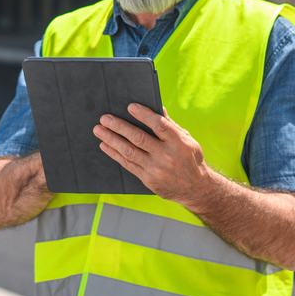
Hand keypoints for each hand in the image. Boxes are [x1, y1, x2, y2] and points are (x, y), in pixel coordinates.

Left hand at [94, 104, 209, 209]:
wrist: (196, 189)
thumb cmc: (190, 159)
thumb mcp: (187, 140)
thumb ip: (170, 125)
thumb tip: (158, 108)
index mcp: (178, 143)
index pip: (159, 125)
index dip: (144, 115)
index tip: (130, 106)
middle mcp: (167, 156)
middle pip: (139, 138)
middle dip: (119, 127)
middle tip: (105, 118)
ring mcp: (156, 169)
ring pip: (129, 152)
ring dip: (111, 139)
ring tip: (99, 130)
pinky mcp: (148, 179)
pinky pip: (128, 164)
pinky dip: (114, 154)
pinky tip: (105, 145)